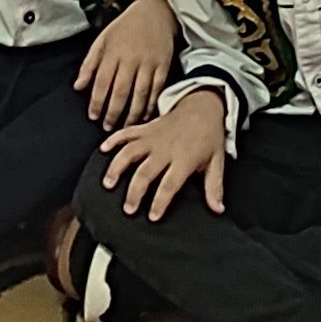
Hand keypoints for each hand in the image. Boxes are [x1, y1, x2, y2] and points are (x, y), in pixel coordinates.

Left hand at [76, 0, 177, 128]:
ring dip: (131, 114)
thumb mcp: (103, 40)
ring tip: (124, 126)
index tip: (93, 116)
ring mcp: (149, 63)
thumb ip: (89, 64)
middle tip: (107, 127)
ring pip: (140, 94)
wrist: (155, 12)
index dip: (97, 102)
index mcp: (113, 52)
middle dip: (113, 113)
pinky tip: (145, 116)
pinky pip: (156, 90)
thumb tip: (78, 86)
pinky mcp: (163, 66)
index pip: (102, 82)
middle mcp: (131, 59)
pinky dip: (151, 105)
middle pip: (120, 91)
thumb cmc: (125, 27)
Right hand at [97, 91, 228, 220]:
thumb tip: (217, 209)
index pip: (170, 184)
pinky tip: (102, 150)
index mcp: (184, 159)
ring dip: (117, 167)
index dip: (160, 201)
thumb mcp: (217, 162)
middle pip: (146, 172)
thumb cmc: (209, 136)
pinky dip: (113, 140)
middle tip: (128, 208)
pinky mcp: (146, 128)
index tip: (152, 216)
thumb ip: (214, 187)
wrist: (204, 105)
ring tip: (108, 183)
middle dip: (135, 192)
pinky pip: (127, 132)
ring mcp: (153, 137)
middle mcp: (166, 148)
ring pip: (130, 152)